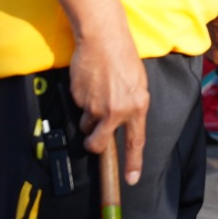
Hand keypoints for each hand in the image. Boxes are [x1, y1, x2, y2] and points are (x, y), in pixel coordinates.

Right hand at [69, 23, 149, 185]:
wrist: (103, 39)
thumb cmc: (123, 58)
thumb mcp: (137, 84)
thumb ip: (132, 106)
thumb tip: (123, 123)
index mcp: (138, 106)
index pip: (136, 141)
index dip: (134, 162)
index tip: (131, 179)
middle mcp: (118, 111)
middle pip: (100, 143)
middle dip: (94, 144)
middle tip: (93, 140)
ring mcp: (96, 106)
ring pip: (88, 124)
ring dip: (89, 115)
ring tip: (96, 91)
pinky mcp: (80, 99)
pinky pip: (79, 108)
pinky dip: (82, 100)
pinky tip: (89, 83)